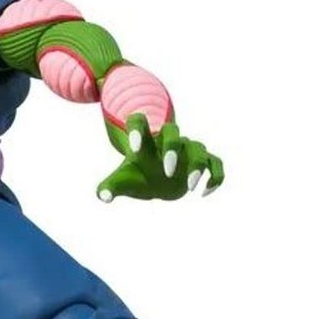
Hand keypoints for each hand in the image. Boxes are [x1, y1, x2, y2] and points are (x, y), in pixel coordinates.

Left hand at [97, 114, 223, 201]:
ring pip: (199, 147)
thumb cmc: (136, 178)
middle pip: (173, 131)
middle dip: (172, 148)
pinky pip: (216, 163)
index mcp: (144, 142)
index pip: (138, 121)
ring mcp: (187, 150)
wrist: (155, 182)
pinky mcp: (202, 162)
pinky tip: (205, 193)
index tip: (134, 148)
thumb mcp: (121, 182)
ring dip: (197, 166)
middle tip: (167, 171)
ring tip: (189, 187)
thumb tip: (103, 196)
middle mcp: (167, 142)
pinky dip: (216, 176)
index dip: (136, 129)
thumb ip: (109, 187)